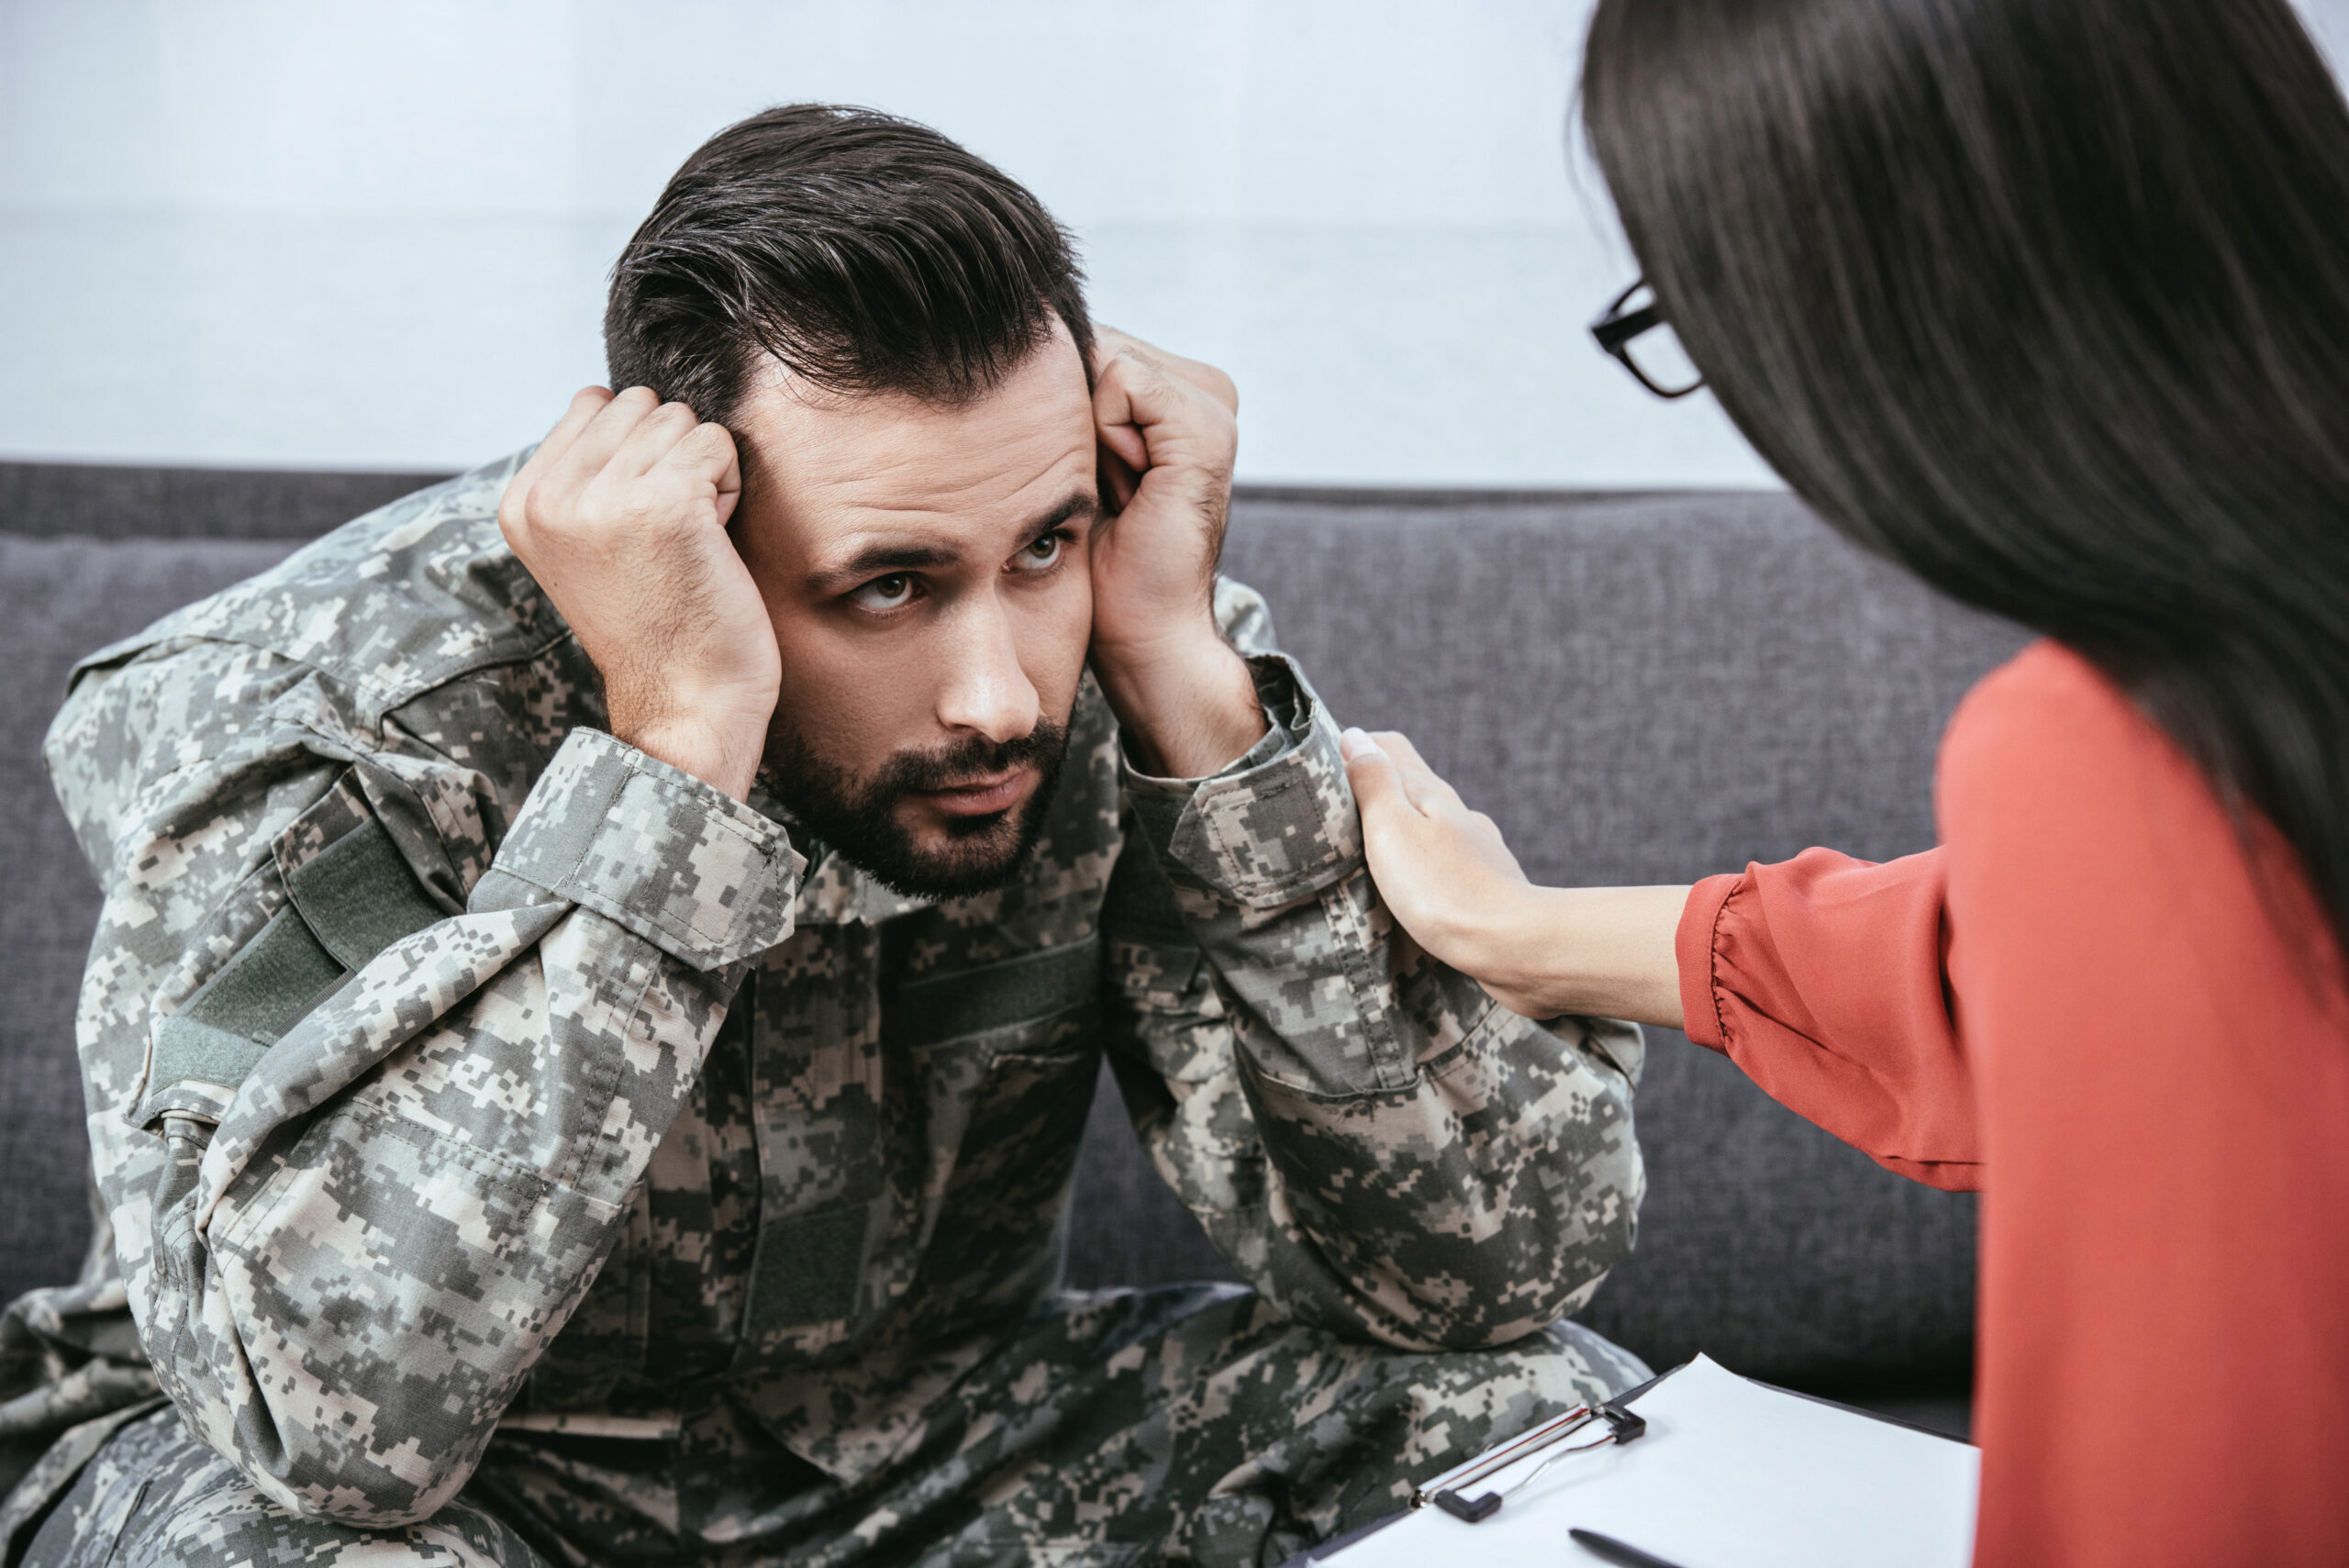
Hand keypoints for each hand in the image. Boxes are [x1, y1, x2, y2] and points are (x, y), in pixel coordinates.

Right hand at [499, 386, 775, 799]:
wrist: (685, 702)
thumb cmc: (657, 624)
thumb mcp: (586, 544)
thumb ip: (583, 474)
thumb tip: (605, 395)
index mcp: (521, 502)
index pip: (593, 403)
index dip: (637, 453)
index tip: (639, 521)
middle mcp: (550, 496)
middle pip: (640, 404)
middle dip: (671, 457)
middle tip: (671, 533)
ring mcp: (603, 498)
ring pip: (680, 419)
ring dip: (702, 473)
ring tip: (690, 539)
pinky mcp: (664, 504)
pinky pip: (716, 443)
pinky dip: (728, 487)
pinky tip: (713, 541)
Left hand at [1086, 327, 1264, 777]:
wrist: (1142, 631)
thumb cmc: (1101, 557)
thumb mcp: (1080, 459)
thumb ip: (1073, 395)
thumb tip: (1026, 336)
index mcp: (1180, 393)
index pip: (1095, 341)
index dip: (1066, 402)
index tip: (1095, 476)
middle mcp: (1207, 390)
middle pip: (1098, 342)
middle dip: (1077, 413)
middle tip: (1109, 487)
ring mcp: (1214, 406)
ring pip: (1108, 357)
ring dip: (1091, 430)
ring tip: (1120, 490)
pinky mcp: (1206, 429)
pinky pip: (1123, 380)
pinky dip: (1106, 432)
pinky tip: (1130, 486)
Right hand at [1341, 728, 1687, 1025]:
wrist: (1513, 945)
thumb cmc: (1445, 889)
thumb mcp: (1393, 828)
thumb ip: (1374, 782)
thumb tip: (1355, 737)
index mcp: (1431, 793)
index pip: (1389, 748)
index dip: (1356, 749)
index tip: (1324, 770)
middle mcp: (1457, 814)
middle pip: (1410, 785)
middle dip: (1374, 789)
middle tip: (1335, 812)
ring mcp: (1475, 849)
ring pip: (1430, 825)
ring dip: (1400, 828)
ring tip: (1367, 851)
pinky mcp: (1486, 884)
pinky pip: (1445, 860)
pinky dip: (1423, 861)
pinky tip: (1413, 884)